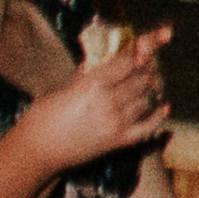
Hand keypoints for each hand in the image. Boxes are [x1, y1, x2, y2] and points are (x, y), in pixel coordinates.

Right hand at [20, 26, 172, 170]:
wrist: (35, 152)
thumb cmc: (41, 117)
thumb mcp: (62, 88)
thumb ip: (87, 73)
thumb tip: (103, 57)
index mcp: (92, 84)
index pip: (129, 61)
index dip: (141, 50)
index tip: (147, 45)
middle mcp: (109, 102)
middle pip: (143, 78)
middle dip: (149, 67)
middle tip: (149, 62)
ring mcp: (117, 123)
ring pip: (148, 99)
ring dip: (152, 88)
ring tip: (152, 81)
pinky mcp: (120, 141)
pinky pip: (149, 126)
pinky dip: (158, 115)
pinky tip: (163, 105)